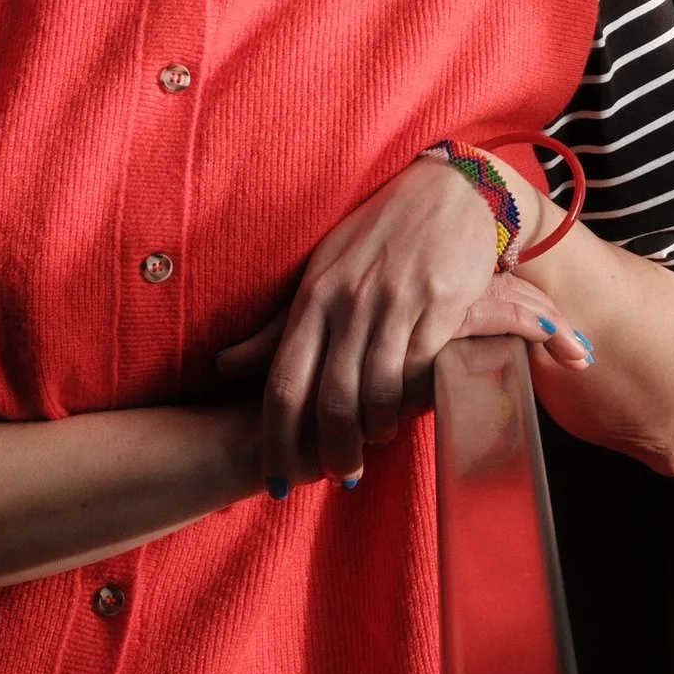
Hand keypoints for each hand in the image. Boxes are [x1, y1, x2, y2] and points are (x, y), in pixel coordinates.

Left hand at [212, 158, 592, 494]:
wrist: (449, 191)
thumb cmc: (379, 235)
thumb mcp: (321, 272)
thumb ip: (278, 326)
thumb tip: (224, 366)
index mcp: (313, 296)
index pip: (282, 381)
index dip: (276, 440)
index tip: (274, 481)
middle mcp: (349, 301)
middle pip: (329, 399)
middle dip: (330, 450)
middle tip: (338, 477)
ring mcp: (395, 302)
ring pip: (376, 391)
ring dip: (375, 431)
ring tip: (377, 442)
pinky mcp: (441, 303)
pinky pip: (421, 367)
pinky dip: (414, 399)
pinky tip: (414, 409)